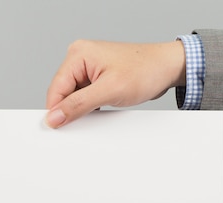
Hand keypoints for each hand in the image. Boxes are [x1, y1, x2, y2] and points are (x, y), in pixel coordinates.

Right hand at [45, 40, 185, 127]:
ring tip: (102, 106)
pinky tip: (102, 106)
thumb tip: (55, 117)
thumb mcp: (109, 90)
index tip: (60, 128)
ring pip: (72, 96)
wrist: (168, 67)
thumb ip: (79, 104)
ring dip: (82, 108)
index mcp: (78, 54)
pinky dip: (89, 106)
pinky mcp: (95, 77)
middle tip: (89, 117)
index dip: (56, 111)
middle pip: (62, 93)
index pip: (55, 89)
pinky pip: (83, 96)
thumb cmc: (146, 70)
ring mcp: (87, 67)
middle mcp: (79, 58)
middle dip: (71, 109)